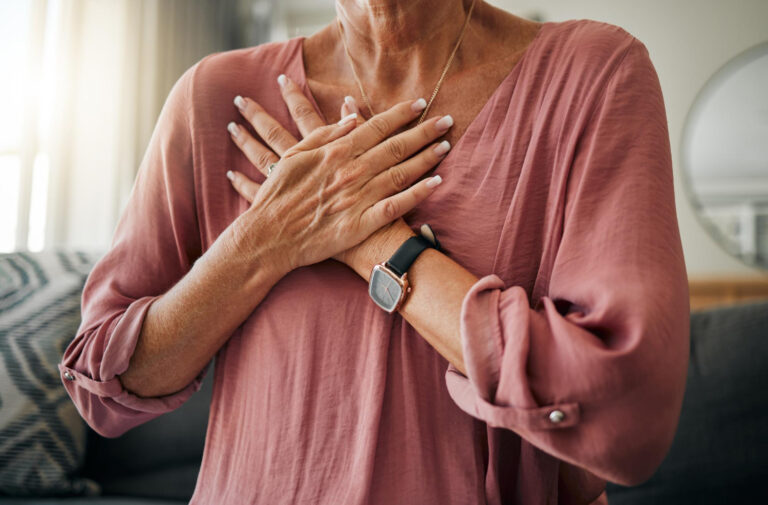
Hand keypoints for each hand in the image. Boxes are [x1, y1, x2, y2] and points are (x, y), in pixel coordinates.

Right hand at [226, 75, 451, 274]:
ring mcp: (358, 198)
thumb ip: (325, 134)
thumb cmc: (278, 195)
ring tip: (446, 146)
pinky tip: (436, 184)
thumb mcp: (295, 156)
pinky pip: (395, 207)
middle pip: (395, 146)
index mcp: (336, 152)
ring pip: (401, 173)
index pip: (376, 127)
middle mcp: (352, 172)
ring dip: (426, 158)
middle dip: (423, 131)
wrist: (270, 237)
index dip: (400, 114)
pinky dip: (417, 195)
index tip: (420, 103)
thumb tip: (353, 118)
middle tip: (446, 120)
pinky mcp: (361, 224)